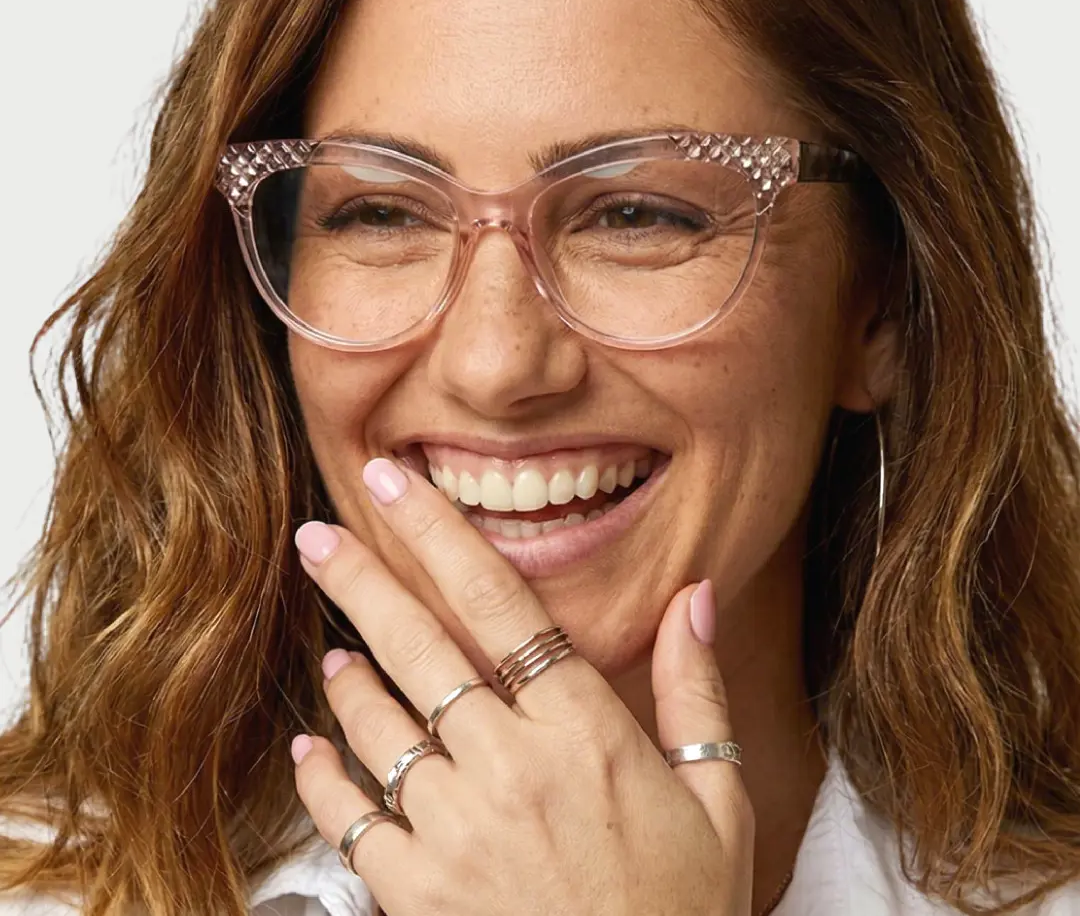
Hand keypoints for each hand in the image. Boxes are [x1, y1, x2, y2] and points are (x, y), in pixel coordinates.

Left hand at [290, 456, 753, 915]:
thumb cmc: (679, 912)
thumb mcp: (718, 800)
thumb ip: (696, 691)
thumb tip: (693, 595)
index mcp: (584, 732)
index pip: (498, 605)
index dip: (440, 535)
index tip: (396, 485)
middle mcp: (510, 768)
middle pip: (419, 648)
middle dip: (361, 579)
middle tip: (317, 534)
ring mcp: (456, 833)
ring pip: (378, 726)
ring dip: (346, 678)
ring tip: (331, 645)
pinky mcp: (418, 896)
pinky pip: (351, 820)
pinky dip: (323, 778)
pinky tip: (310, 750)